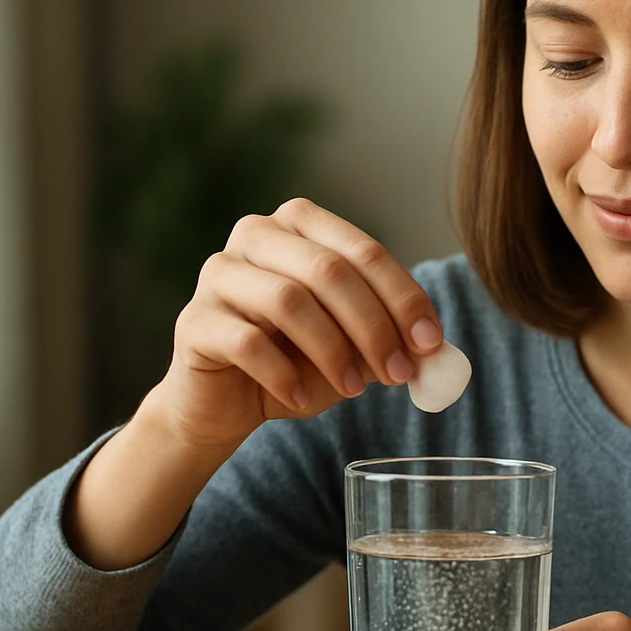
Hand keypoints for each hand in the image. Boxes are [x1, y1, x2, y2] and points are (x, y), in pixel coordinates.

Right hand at [159, 197, 443, 449]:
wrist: (226, 403)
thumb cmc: (296, 362)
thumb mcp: (354, 350)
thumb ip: (391, 342)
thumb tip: (435, 351)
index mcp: (302, 226)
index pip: (364, 252)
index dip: (403, 297)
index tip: (430, 343)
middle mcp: (257, 235)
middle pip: (328, 270)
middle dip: (372, 325)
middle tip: (399, 372)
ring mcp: (219, 273)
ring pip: (288, 301)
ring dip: (332, 351)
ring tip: (354, 389)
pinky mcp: (194, 320)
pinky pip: (247, 342)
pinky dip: (284, 375)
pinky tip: (302, 397)